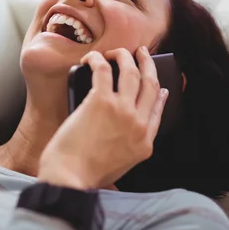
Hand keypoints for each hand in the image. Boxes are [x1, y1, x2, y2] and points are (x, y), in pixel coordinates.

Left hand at [38, 47, 168, 189]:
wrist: (69, 177)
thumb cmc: (85, 174)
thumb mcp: (120, 166)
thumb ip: (128, 147)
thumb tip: (126, 130)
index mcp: (145, 142)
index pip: (157, 110)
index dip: (159, 93)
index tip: (159, 85)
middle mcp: (138, 124)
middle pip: (150, 85)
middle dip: (148, 64)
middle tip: (142, 53)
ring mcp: (122, 110)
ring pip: (131, 72)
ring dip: (124, 56)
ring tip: (117, 52)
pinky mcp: (100, 101)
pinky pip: (103, 70)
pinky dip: (98, 59)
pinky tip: (91, 57)